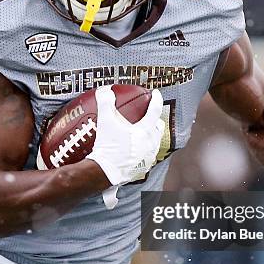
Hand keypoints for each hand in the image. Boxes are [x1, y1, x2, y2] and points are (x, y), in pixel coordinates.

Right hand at [87, 86, 164, 203]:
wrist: (104, 172)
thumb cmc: (108, 148)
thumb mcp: (105, 122)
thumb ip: (105, 103)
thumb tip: (105, 91)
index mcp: (145, 131)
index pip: (155, 111)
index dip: (156, 100)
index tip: (156, 94)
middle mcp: (150, 144)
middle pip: (158, 128)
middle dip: (156, 120)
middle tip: (149, 115)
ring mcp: (148, 157)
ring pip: (155, 142)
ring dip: (151, 135)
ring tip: (143, 132)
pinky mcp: (143, 167)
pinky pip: (148, 155)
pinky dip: (144, 149)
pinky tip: (136, 149)